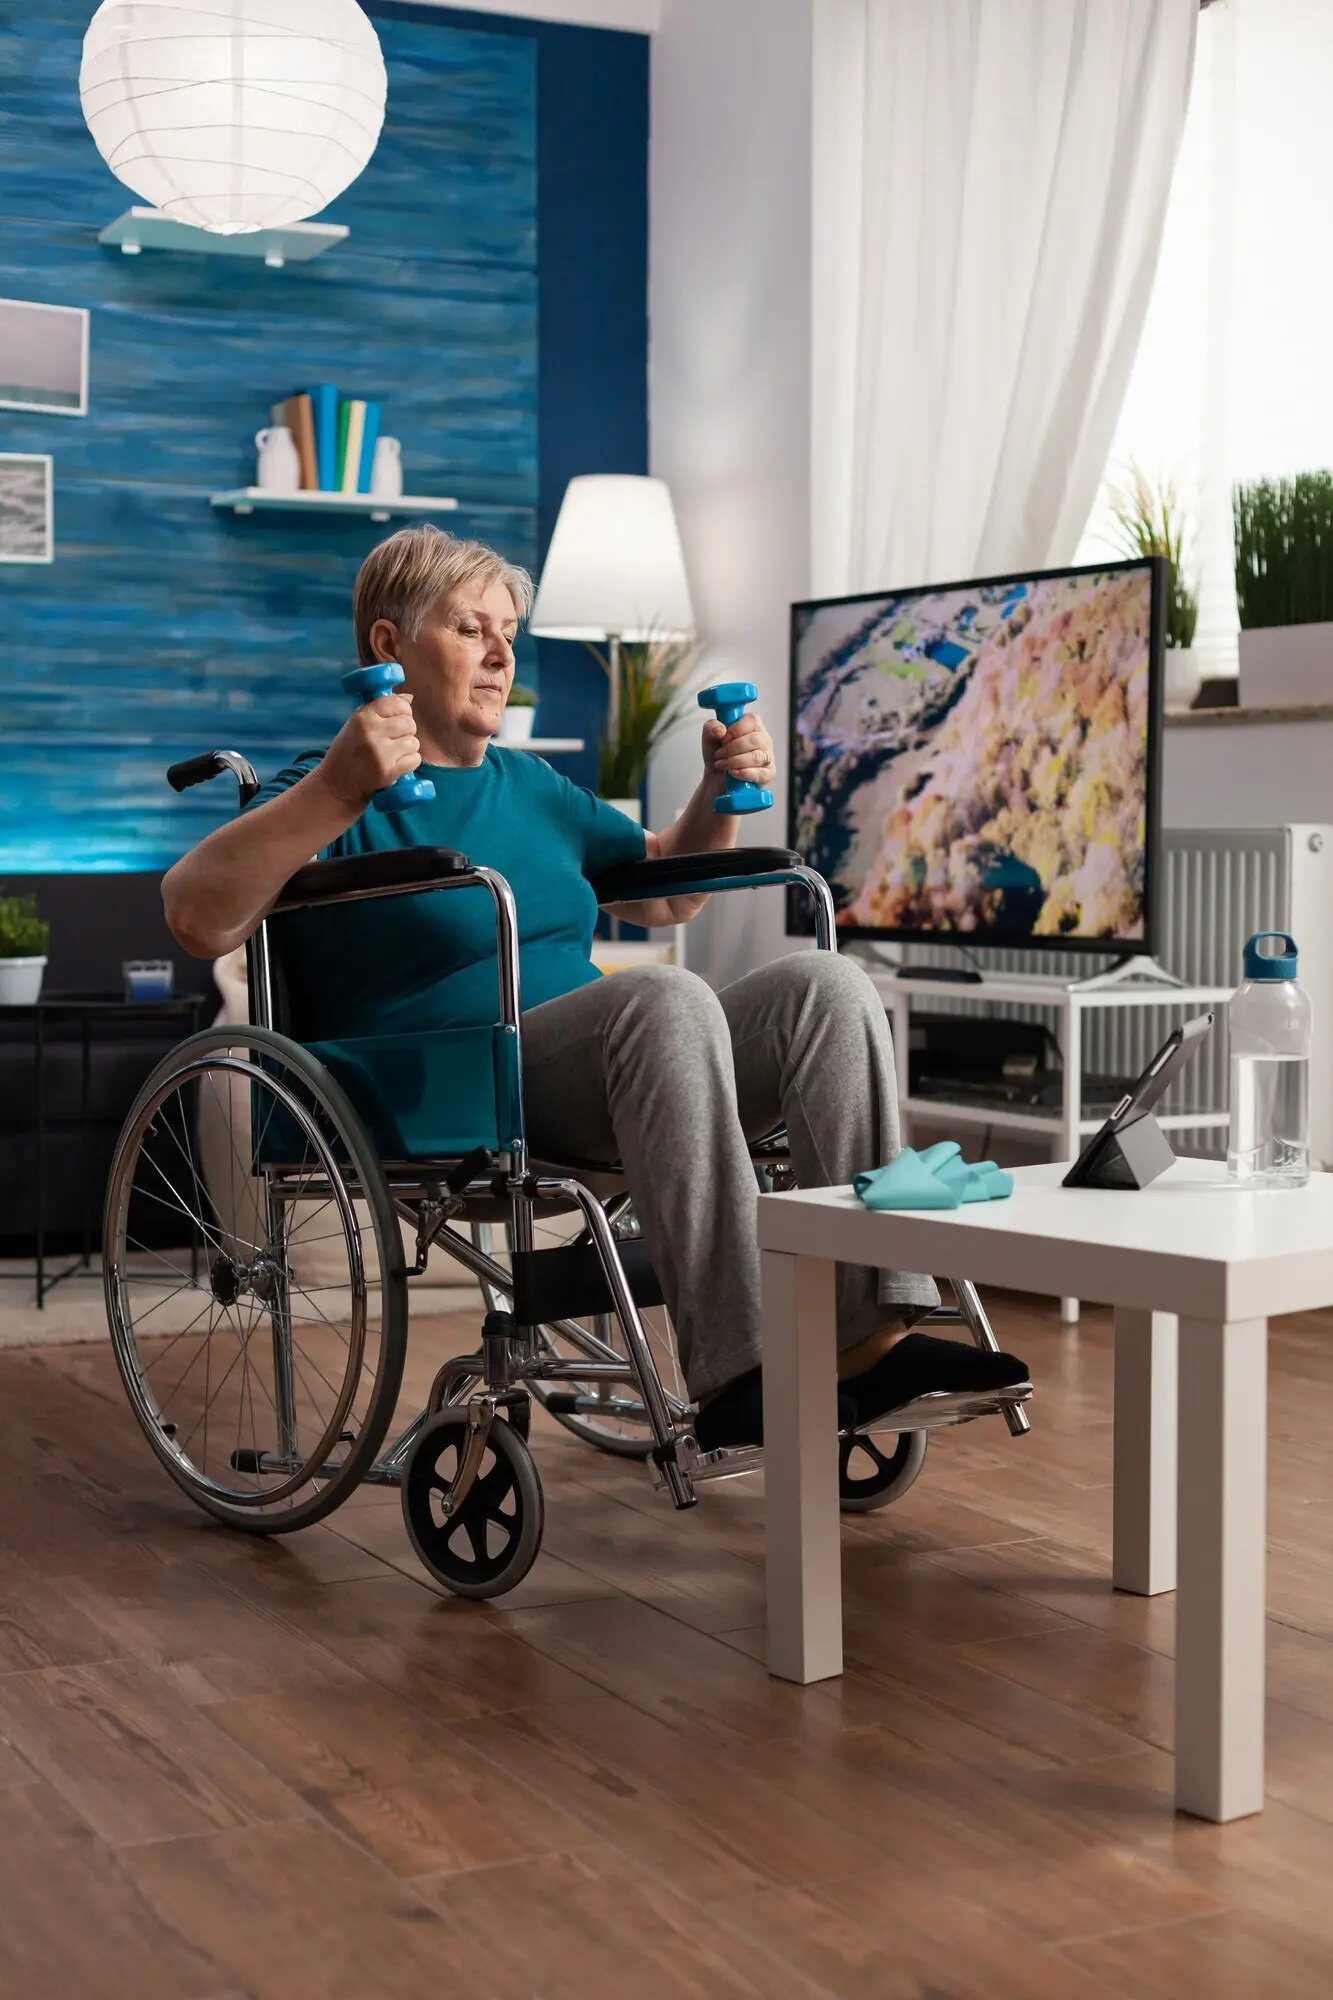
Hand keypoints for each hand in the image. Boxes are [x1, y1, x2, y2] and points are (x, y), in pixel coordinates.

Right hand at [318, 692, 421, 811]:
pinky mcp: (388, 772)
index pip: (396, 703)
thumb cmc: (348, 751)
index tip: (398, 718)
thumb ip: (380, 709)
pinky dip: (409, 762)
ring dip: (407, 748)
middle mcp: (372, 733)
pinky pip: (415, 759)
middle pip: (409, 723)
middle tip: (393, 740)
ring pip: (414, 742)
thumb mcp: (356, 724)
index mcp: (363, 717)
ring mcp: (381, 753)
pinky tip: (396, 764)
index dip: (403, 710)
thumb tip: (409, 698)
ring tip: (392, 753)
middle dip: (406, 731)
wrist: (336, 784)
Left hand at [702, 709, 775, 791]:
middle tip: (720, 754)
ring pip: (756, 757)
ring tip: (722, 764)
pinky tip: (733, 773)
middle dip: (732, 748)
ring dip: (734, 762)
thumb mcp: (709, 739)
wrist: (715, 779)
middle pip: (755, 739)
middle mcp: (763, 740)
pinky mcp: (768, 774)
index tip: (724, 738)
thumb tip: (720, 730)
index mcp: (753, 726)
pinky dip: (743, 773)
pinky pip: (760, 774)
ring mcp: (768, 757)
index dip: (736, 730)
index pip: (752, 720)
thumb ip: (711, 728)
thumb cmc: (718, 757)